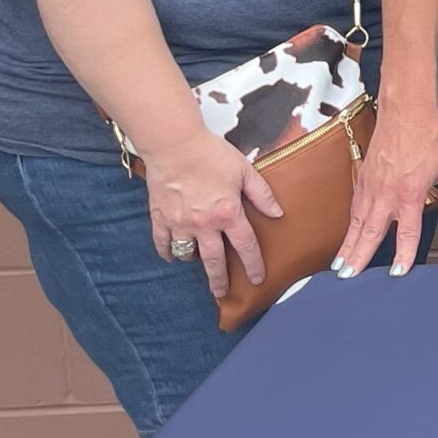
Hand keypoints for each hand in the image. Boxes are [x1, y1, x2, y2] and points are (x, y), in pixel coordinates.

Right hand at [143, 126, 283, 302]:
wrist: (174, 145)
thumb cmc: (211, 154)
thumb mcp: (245, 171)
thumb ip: (262, 194)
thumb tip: (277, 213)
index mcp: (228, 213)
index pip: (245, 246)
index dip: (253, 264)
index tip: (258, 278)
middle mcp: (204, 224)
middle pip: (213, 261)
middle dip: (219, 280)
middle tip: (222, 293)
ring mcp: (180, 223)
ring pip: (187, 253)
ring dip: (194, 260)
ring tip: (199, 263)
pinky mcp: (160, 218)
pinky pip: (162, 243)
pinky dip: (167, 251)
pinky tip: (172, 255)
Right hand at [338, 93, 437, 278]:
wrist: (405, 108)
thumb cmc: (429, 133)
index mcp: (411, 190)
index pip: (407, 229)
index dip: (403, 252)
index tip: (397, 272)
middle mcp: (387, 191)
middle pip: (371, 231)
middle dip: (359, 256)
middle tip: (349, 278)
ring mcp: (371, 185)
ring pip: (356, 223)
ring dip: (347, 246)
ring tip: (340, 268)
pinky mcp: (362, 178)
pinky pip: (353, 208)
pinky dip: (348, 227)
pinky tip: (346, 240)